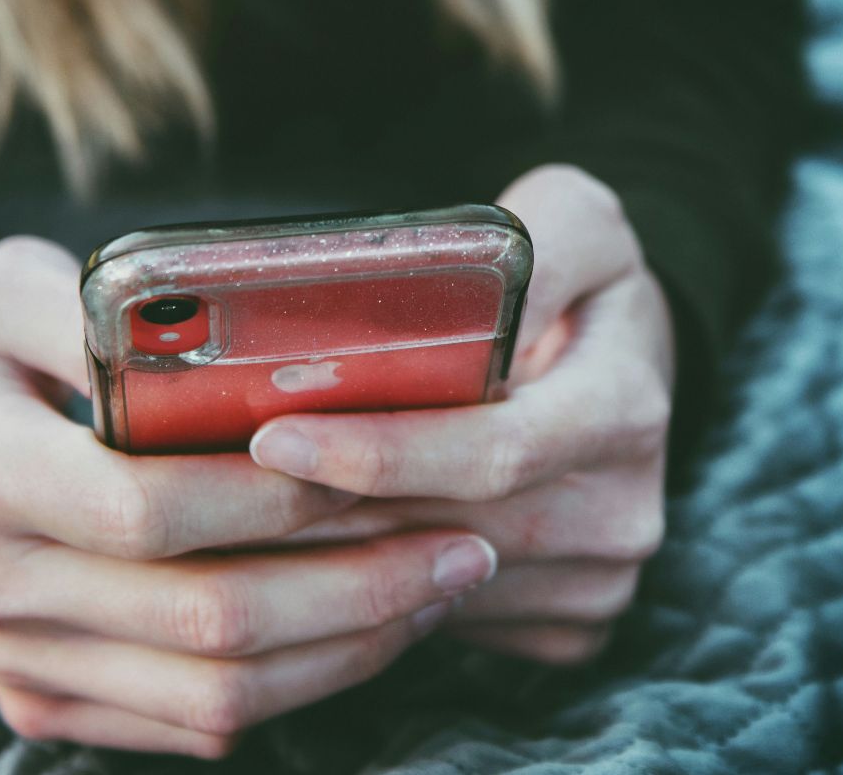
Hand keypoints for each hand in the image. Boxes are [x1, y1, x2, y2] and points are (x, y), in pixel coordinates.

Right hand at [0, 237, 501, 756]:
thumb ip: (94, 300)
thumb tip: (216, 330)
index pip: (152, 508)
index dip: (280, 499)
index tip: (386, 467)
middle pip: (206, 619)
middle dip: (355, 586)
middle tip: (462, 543)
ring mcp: (19, 661)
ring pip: (215, 695)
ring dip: (347, 648)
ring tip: (438, 586)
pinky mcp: (47, 703)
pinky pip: (194, 725)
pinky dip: (299, 685)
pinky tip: (365, 625)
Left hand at [248, 165, 673, 663]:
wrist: (628, 364)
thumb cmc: (581, 283)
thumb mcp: (575, 219)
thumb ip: (528, 243)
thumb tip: (463, 294)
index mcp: (624, 406)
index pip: (494, 451)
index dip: (381, 453)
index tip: (276, 436)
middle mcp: (622, 510)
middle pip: (446, 530)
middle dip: (323, 514)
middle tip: (214, 486)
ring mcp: (597, 579)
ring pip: (433, 587)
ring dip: (330, 558)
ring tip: (236, 512)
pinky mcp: (567, 624)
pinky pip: (447, 622)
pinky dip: (372, 593)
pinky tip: (308, 549)